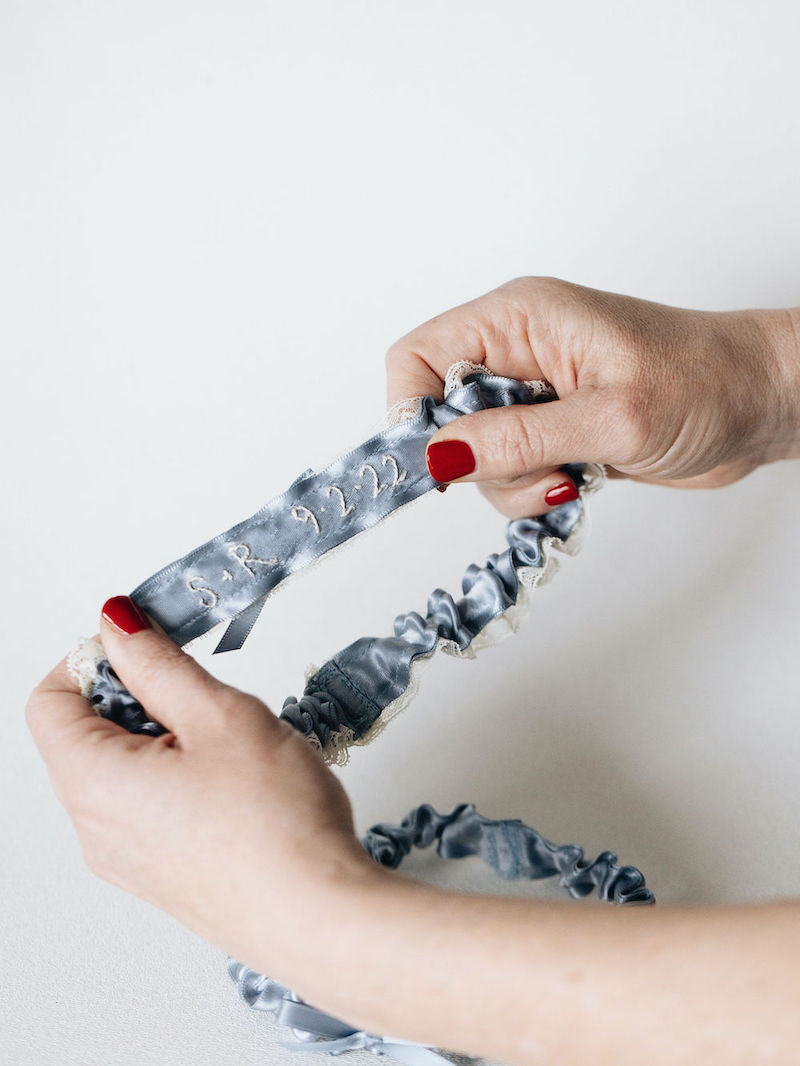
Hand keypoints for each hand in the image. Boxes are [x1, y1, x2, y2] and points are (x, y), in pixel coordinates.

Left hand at [25, 597, 377, 984]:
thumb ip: (158, 664)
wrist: (321, 917)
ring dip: (163, 734)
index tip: (146, 644)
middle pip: (84, 735)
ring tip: (228, 740)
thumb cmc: (274, 824)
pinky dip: (178, 774)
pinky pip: (147, 806)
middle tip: (200, 690)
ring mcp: (128, 859)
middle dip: (136, 695)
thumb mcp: (218, 715)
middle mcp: (96, 829)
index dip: (92, 659)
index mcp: (93, 783)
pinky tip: (236, 779)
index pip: (49, 701)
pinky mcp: (162, 875)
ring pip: (121, 769)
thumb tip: (117, 626)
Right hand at [386, 277, 799, 516]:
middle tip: (543, 467)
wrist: (761, 403)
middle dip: (482, 460)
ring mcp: (535, 393)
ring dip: (515, 483)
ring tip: (576, 473)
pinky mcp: (553, 429)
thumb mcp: (609, 417)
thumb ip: (519, 439)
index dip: (414, 412)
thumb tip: (439, 455)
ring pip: (476, 454)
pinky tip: (583, 478)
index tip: (445, 461)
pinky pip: (512, 471)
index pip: (419, 358)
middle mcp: (518, 352)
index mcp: (520, 319)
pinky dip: (536, 489)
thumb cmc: (706, 383)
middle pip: (443, 415)